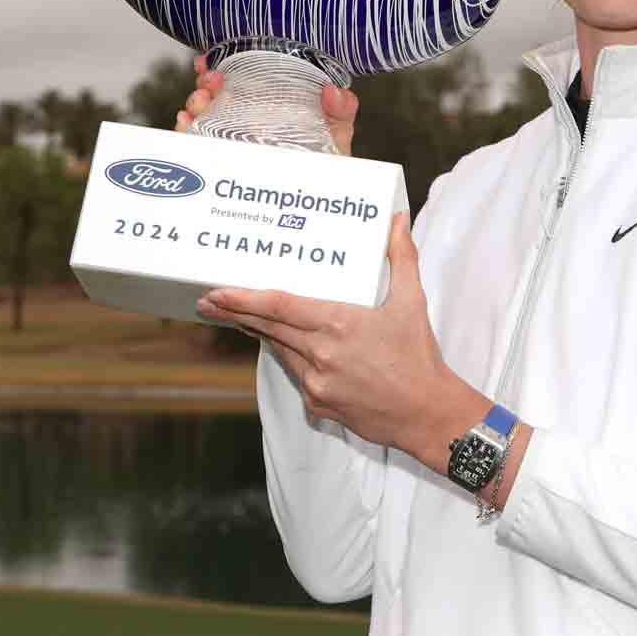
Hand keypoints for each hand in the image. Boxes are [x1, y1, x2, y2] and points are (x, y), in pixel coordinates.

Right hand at [174, 53, 359, 155]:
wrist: (319, 209)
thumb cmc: (324, 172)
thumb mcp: (336, 137)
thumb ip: (340, 113)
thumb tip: (333, 91)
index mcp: (266, 114)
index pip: (238, 85)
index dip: (222, 68)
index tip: (213, 58)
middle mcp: (241, 129)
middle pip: (213, 99)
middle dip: (206, 84)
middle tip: (211, 81)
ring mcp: (228, 149)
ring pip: (200, 120)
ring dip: (196, 104)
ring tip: (201, 100)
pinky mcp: (218, 170)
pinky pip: (193, 149)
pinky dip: (185, 132)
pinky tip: (187, 122)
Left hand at [196, 211, 486, 471]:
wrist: (427, 414)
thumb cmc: (419, 358)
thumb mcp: (412, 302)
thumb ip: (401, 258)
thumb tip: (396, 221)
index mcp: (338, 324)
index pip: (279, 307)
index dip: (244, 299)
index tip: (217, 293)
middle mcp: (320, 354)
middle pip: (268, 329)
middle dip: (236, 314)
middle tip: (210, 301)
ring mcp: (316, 383)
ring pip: (280, 352)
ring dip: (263, 334)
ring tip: (243, 318)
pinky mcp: (318, 405)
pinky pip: (297, 376)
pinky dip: (292, 359)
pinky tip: (289, 349)